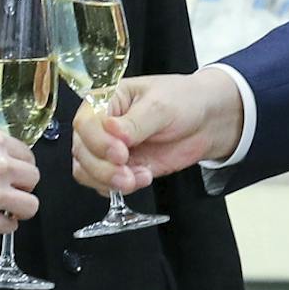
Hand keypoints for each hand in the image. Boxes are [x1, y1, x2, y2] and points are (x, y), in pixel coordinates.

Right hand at [0, 129, 40, 236]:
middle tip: (9, 192)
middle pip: (34, 178)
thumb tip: (2, 165)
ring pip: (31, 205)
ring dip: (20, 208)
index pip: (27, 154)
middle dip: (23, 186)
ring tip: (5, 209)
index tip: (16, 174)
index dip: (21, 166)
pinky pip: (11, 226)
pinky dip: (2, 225)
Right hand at [71, 70, 243, 195]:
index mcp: (105, 100)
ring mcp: (109, 149)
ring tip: (138, 178)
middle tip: (127, 173)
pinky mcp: (121, 169)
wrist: (206, 121)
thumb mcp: (161, 105)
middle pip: (82, 152)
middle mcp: (101, 126)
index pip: (85, 123)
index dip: (98, 142)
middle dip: (103, 168)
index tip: (120, 152)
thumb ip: (135, 121)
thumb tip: (111, 130)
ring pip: (87, 172)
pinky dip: (120, 189)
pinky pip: (105, 185)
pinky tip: (143, 178)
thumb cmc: (183, 100)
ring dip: (109, 181)